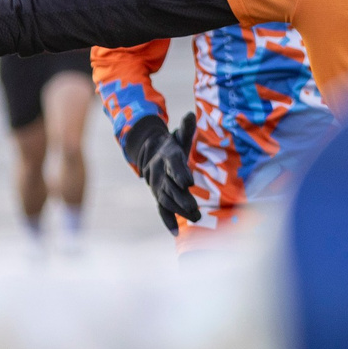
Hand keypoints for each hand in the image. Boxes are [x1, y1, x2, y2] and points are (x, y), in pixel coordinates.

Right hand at [135, 113, 202, 232]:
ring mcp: (158, 186)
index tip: (189, 182)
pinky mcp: (159, 197)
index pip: (174, 165)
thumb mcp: (180, 135)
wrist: (152, 154)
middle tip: (195, 208)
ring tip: (195, 218)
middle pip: (170, 186)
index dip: (180, 173)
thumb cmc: (173, 145)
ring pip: (167, 200)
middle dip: (182, 198)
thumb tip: (192, 115)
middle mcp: (161, 173)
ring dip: (179, 211)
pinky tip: (176, 233)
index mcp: (168, 156)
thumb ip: (187, 128)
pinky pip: (162, 210)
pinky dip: (168, 221)